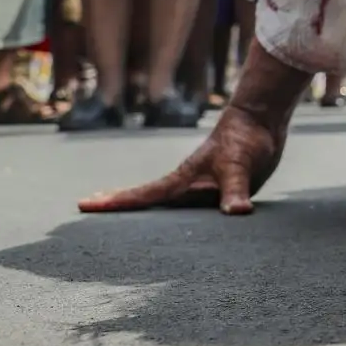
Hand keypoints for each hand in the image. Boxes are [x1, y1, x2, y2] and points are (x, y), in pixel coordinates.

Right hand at [78, 100, 286, 215]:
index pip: (143, 195)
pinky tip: (180, 225)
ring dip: (148, 216)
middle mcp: (188, 185)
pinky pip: (195, 210)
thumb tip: (238, 212)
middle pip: (148, 202)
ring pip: (170, 207)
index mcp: (183, 180)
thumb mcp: (240, 166)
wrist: (261, 118)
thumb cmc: (246, 138)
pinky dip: (183, 219)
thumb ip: (236, 190)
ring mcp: (202, 187)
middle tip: (85, 211)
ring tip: (124, 228)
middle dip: (118, 207)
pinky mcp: (220, 189)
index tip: (83, 205)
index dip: (114, 202)